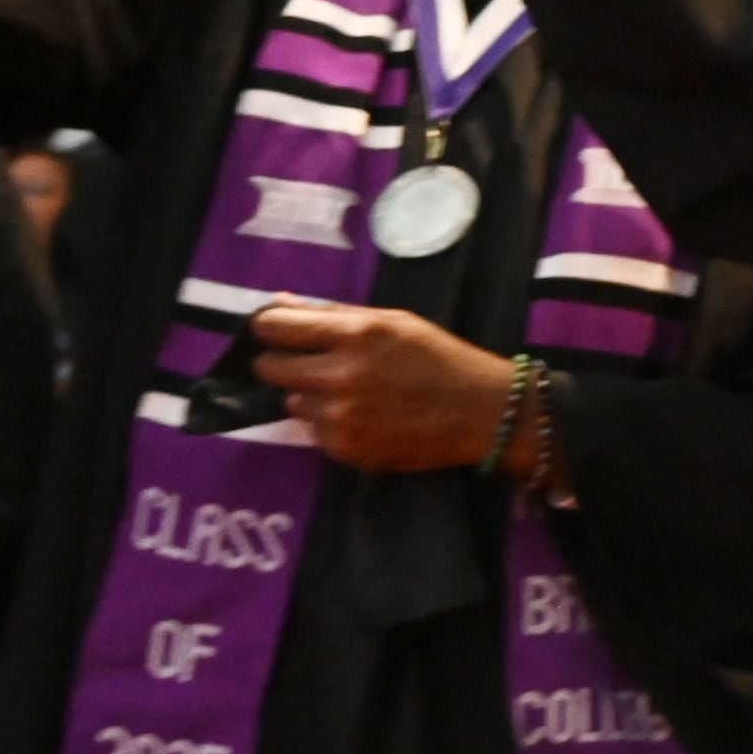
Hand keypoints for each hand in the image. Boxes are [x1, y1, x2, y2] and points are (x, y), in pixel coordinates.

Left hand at [252, 301, 522, 473]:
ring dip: (311, 397)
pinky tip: (366, 418)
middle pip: (270, 367)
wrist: (482, 414)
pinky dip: (331, 424)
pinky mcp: (343, 449)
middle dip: (285, 363)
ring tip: (352, 395)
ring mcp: (339, 417)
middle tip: (314, 365)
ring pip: (291, 402)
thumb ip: (334, 314)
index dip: (269, 328)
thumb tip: (277, 305)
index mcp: (355, 334)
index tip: (278, 333)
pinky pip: (314, 431)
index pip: (274, 327)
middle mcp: (340, 375)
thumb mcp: (394, 321)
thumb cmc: (440, 359)